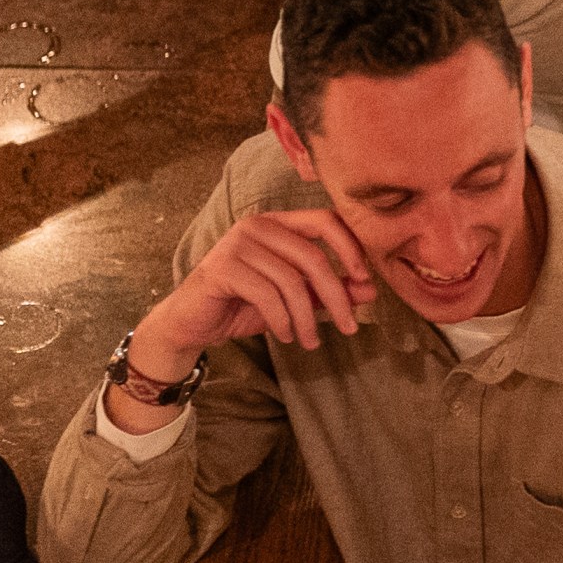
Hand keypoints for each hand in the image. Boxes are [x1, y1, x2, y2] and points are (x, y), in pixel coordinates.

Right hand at [146, 206, 379, 354]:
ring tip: (311, 342)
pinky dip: (282, 320)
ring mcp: (237, 244)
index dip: (351, 247)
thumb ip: (328, 290)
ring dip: (307, 318)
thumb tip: (371, 290)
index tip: (366, 281)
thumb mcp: (294, 299)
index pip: (326, 220)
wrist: (191, 323)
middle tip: (350, 327)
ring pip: (291, 280)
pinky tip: (286, 336)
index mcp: (278, 223)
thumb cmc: (243, 305)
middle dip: (336, 295)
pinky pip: (267, 294)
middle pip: (313, 255)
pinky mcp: (222, 268)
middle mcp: (258, 225)